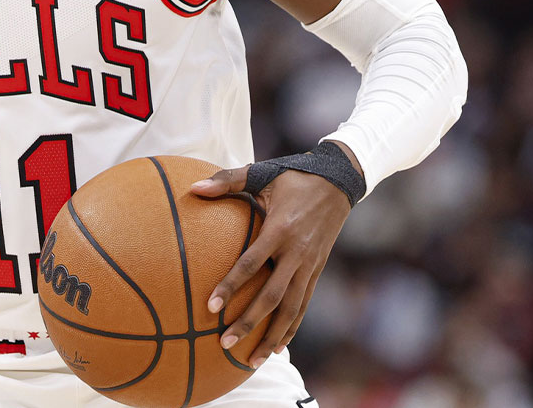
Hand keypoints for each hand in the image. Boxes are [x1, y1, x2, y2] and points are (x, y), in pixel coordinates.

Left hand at [190, 163, 351, 366]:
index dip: (231, 286)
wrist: (339, 180)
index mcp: (280, 229)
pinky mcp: (317, 271)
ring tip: (251, 360)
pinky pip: (304, 305)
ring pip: (291, 309)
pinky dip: (291, 328)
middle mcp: (297, 252)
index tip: (211, 307)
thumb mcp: (262, 173)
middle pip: (272, 296)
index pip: (252, 263)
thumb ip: (227, 181)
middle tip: (224, 343)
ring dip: (272, 336)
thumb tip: (193, 188)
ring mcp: (310, 264)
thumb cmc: (294, 175)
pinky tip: (278, 347)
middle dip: (249, 322)